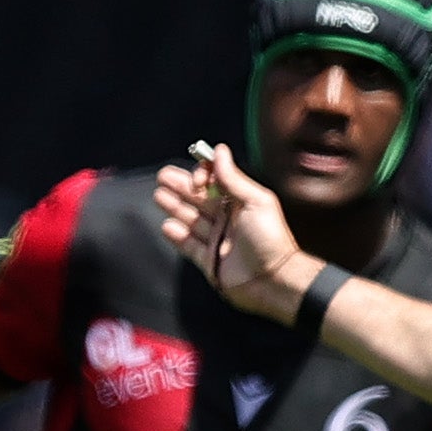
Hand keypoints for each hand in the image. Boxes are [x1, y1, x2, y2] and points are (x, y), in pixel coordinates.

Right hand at [151, 143, 314, 323]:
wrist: (272, 280)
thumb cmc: (269, 239)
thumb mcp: (255, 201)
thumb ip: (233, 178)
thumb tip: (218, 150)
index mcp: (240, 202)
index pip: (216, 182)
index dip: (203, 175)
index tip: (196, 178)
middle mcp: (227, 218)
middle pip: (199, 199)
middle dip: (180, 187)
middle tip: (162, 176)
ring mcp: (217, 240)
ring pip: (191, 219)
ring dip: (175, 206)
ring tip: (159, 195)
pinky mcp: (209, 261)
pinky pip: (189, 245)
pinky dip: (177, 236)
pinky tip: (167, 225)